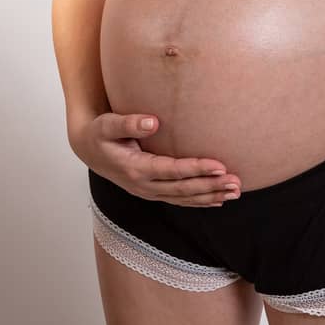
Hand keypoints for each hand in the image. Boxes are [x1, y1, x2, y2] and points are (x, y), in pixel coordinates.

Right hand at [69, 111, 242, 206]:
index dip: (197, 169)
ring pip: (184, 198)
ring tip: (235, 192)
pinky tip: (218, 200)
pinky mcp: (152, 191)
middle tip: (236, 182)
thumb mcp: (107, 125)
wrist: (88, 149)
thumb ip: (128, 123)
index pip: (172, 171)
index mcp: (135, 168)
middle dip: (211, 186)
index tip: (220, 165)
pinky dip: (199, 201)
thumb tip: (152, 122)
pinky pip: (179, 200)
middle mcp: (144, 185)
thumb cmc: (99, 133)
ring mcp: (148, 191)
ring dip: (211, 195)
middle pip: (183, 189)